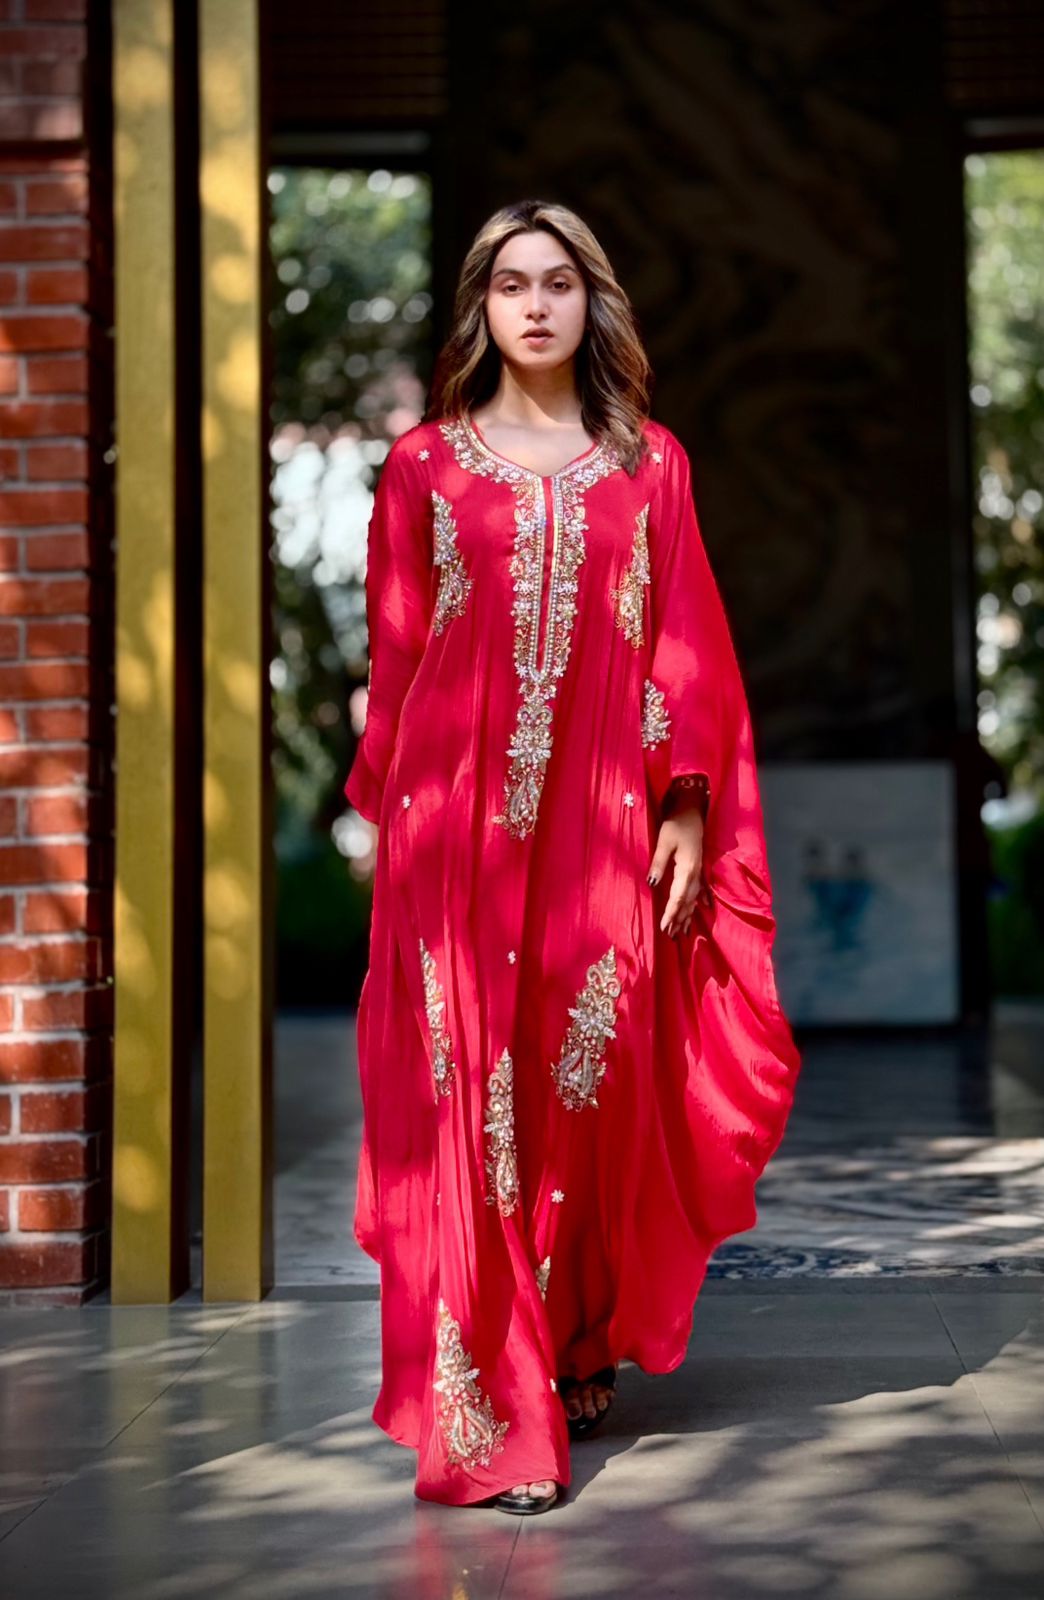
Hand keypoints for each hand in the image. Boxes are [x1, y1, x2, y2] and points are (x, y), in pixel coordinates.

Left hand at [647, 795, 711, 938]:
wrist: (693, 810)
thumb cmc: (676, 824)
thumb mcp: (664, 842)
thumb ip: (658, 864)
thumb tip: (651, 884)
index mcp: (687, 869)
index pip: (678, 897)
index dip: (672, 913)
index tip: (664, 927)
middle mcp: (695, 874)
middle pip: (687, 902)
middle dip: (679, 919)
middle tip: (670, 936)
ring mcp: (699, 871)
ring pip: (694, 898)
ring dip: (687, 915)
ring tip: (682, 931)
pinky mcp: (699, 867)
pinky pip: (700, 889)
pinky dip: (699, 901)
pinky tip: (703, 909)